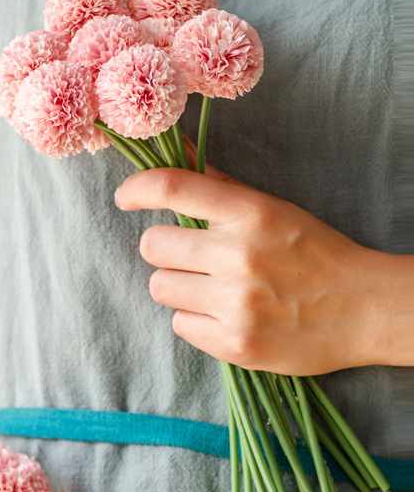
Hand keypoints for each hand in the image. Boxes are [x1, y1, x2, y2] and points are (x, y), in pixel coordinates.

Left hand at [115, 161, 390, 374]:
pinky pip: (179, 325)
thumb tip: (171, 147)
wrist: (366, 309)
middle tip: (193, 257)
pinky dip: (196, 320)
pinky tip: (226, 316)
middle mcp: (240, 256)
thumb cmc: (312, 252)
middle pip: (152, 245)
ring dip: (178, 287)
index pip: (172, 187)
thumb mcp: (270, 209)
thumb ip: (216, 183)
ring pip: (160, 287)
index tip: (125, 198)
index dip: (136, 189)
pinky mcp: (235, 344)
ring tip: (213, 289)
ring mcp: (237, 304)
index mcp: (251, 213)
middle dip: (166, 250)